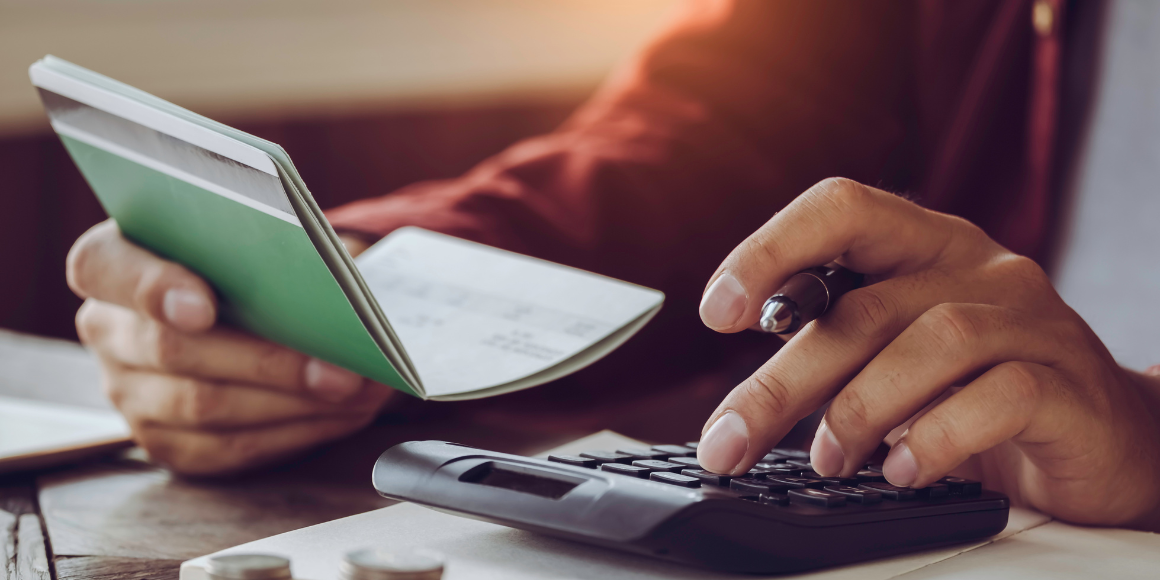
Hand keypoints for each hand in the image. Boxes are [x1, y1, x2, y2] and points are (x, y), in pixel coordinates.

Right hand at [67, 219, 393, 474]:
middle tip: (340, 369)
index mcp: (111, 262)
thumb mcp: (259, 240)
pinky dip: (294, 432)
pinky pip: (227, 448)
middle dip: (267, 361)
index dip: (151, 287)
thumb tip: (334, 293)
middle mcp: (108, 329)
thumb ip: (272, 252)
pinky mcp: (166, 442)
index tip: (203, 307)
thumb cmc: (255, 260)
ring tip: (357, 390)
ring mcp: (130, 392)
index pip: (102, 268)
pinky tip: (342, 415)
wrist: (255, 305)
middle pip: (170, 350)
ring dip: (292, 402)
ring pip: (203, 406)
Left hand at [695, 178, 1159, 529]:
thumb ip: (837, 352)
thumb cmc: (977, 389)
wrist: (1103, 435)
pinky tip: (905, 471)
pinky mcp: (1067, 382)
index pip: (840, 209)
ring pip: (930, 342)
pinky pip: (998, 397)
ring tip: (828, 461)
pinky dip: (938, 437)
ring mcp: (1028, 319)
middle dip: (783, 382)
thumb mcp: (896, 355)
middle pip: (863, 307)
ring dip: (859, 410)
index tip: (717, 312)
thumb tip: (744, 403)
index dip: (770, 249)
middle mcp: (976, 267)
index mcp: (922, 244)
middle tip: (732, 440)